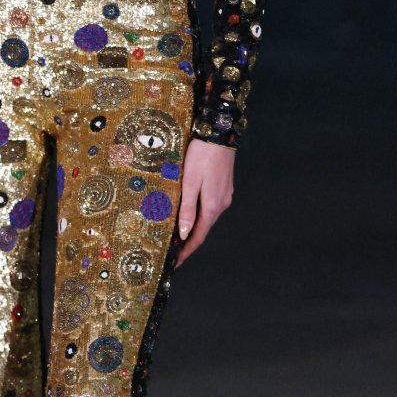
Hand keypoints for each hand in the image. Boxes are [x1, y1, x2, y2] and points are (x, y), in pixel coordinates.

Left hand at [176, 137, 234, 264]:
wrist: (218, 134)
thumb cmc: (202, 156)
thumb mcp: (190, 183)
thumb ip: (187, 209)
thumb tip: (184, 233)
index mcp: (213, 206)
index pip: (198, 236)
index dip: (187, 251)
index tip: (176, 262)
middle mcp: (221, 204)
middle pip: (203, 228)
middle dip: (188, 241)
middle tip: (172, 251)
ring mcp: (224, 195)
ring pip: (206, 217)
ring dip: (193, 227)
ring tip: (177, 234)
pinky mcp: (223, 186)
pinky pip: (209, 206)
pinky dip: (198, 215)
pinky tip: (189, 213)